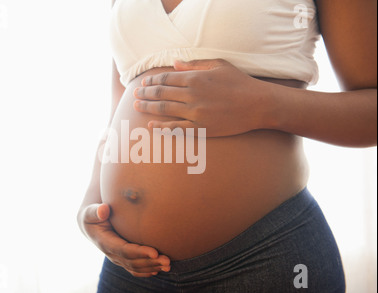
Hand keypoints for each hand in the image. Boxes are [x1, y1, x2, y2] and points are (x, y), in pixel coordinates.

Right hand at [78, 203, 170, 276]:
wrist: (90, 226)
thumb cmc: (92, 216)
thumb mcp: (90, 213)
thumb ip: (95, 211)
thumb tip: (104, 209)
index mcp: (105, 243)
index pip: (124, 250)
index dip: (140, 252)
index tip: (155, 252)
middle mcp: (112, 254)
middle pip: (133, 262)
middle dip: (150, 262)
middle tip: (167, 260)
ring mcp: (118, 258)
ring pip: (136, 268)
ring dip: (153, 267)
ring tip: (168, 265)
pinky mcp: (123, 259)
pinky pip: (136, 269)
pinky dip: (148, 271)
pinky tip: (160, 269)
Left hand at [133, 59, 269, 136]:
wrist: (258, 105)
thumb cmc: (239, 83)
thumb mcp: (218, 66)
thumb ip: (194, 65)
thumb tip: (175, 64)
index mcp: (196, 78)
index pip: (166, 78)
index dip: (152, 80)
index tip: (144, 82)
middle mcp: (192, 95)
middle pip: (161, 93)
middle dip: (145, 93)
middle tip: (134, 94)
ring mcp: (195, 113)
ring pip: (164, 109)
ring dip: (147, 107)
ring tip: (136, 106)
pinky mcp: (201, 128)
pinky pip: (177, 128)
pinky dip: (162, 127)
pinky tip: (151, 126)